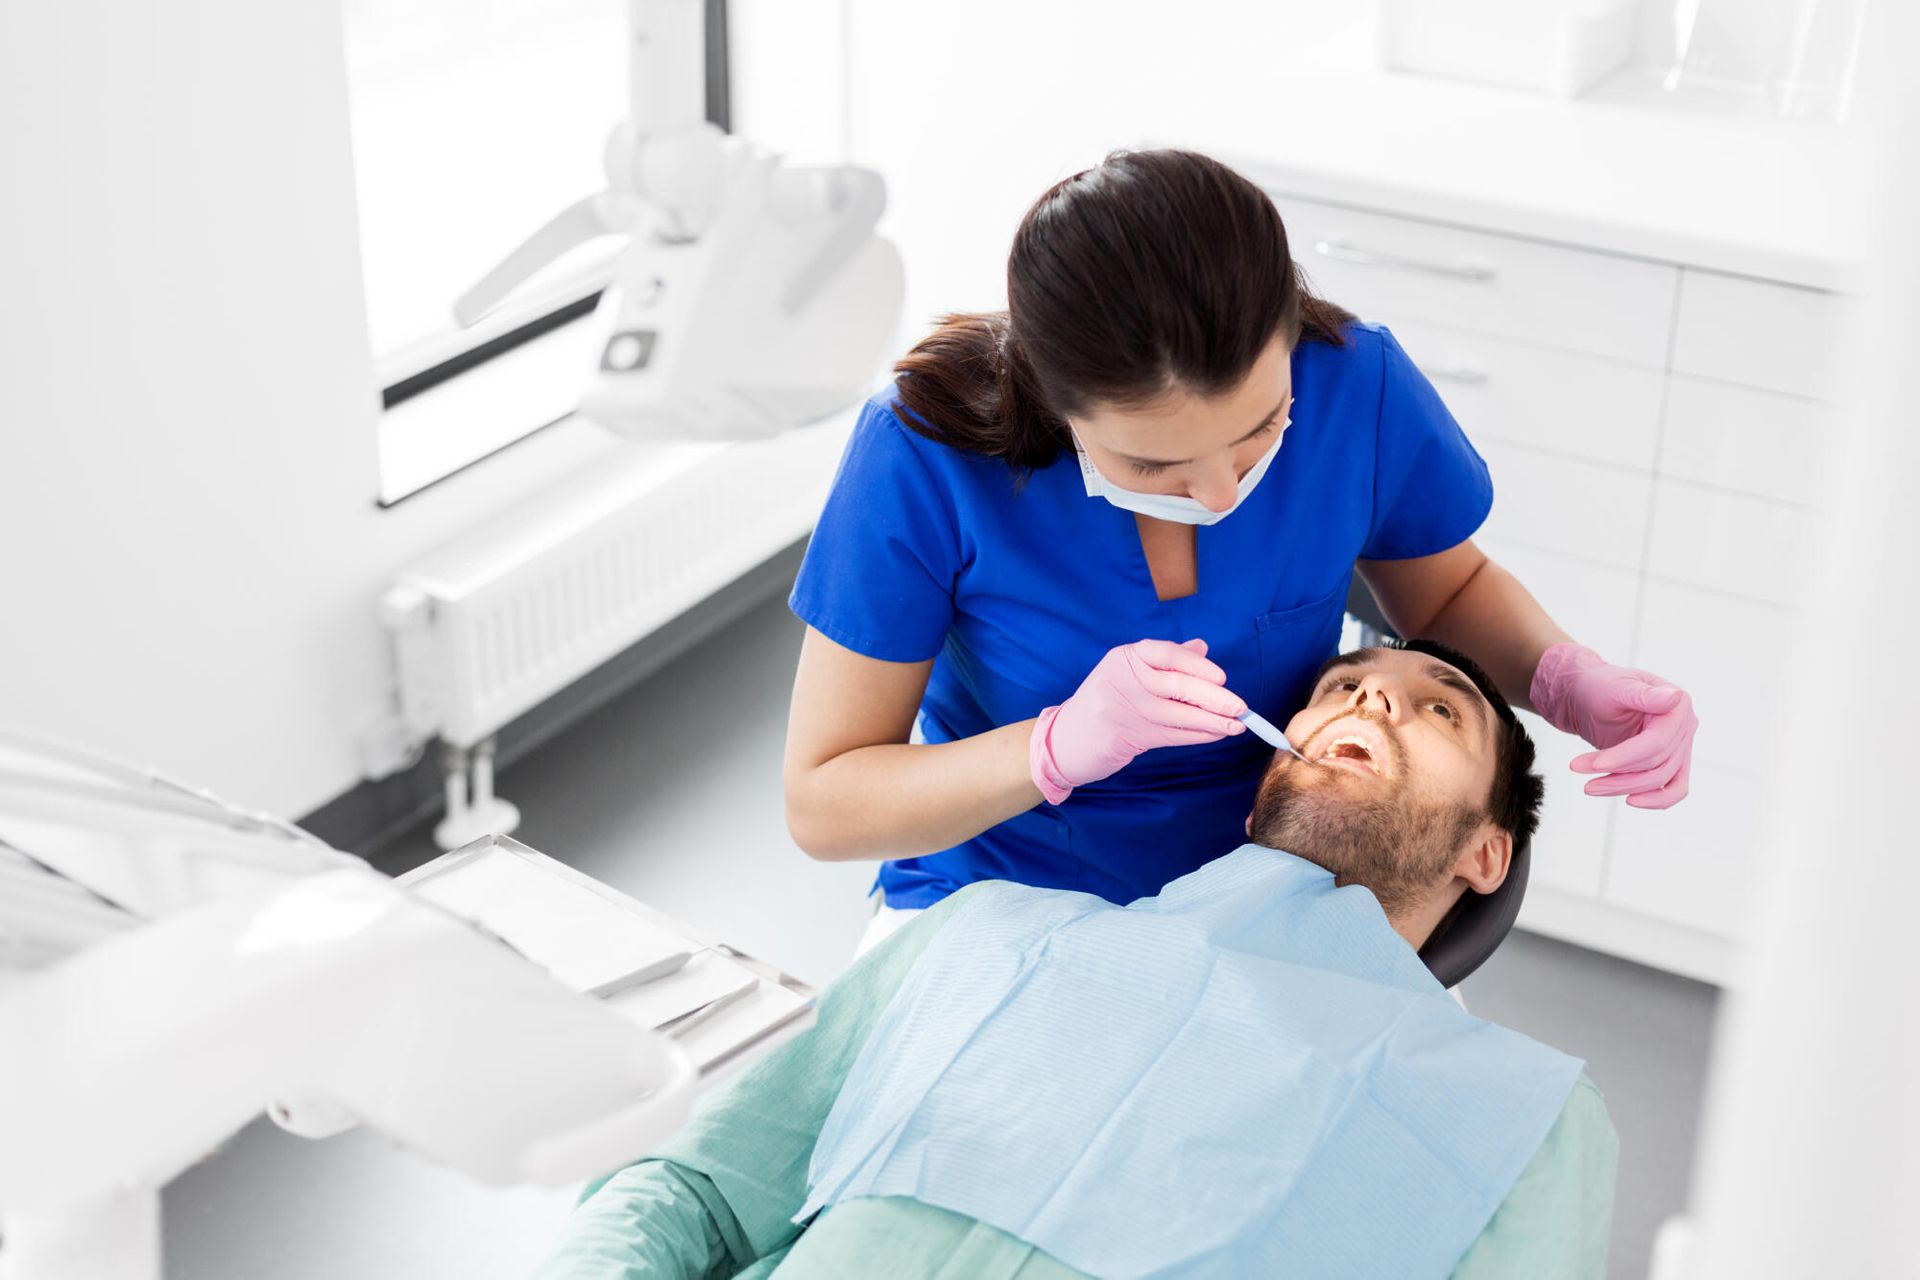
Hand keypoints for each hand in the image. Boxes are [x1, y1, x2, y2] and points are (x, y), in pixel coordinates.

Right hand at [1030, 638, 1247, 803]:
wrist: (1065, 737)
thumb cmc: (1107, 698)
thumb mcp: (1128, 670)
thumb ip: (1165, 659)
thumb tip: (1202, 647)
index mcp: (1125, 657)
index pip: (1166, 654)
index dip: (1197, 666)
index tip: (1222, 678)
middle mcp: (1122, 679)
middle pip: (1176, 686)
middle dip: (1213, 698)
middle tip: (1240, 707)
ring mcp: (1123, 709)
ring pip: (1177, 715)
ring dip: (1211, 722)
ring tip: (1237, 726)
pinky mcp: (1126, 737)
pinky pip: (1172, 735)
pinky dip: (1196, 736)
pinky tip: (1215, 735)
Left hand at [1530, 643, 1696, 808]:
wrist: (1588, 695)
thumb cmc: (1599, 686)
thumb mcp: (1616, 686)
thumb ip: (1644, 695)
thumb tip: (1675, 697)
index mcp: (1678, 704)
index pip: (1657, 742)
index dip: (1627, 757)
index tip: (1597, 765)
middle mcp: (1685, 726)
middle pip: (1658, 765)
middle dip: (1617, 774)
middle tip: (1578, 770)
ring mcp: (1679, 746)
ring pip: (1659, 780)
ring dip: (1622, 787)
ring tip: (1589, 786)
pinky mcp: (1670, 763)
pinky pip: (1672, 789)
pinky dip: (1654, 800)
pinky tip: (1629, 801)